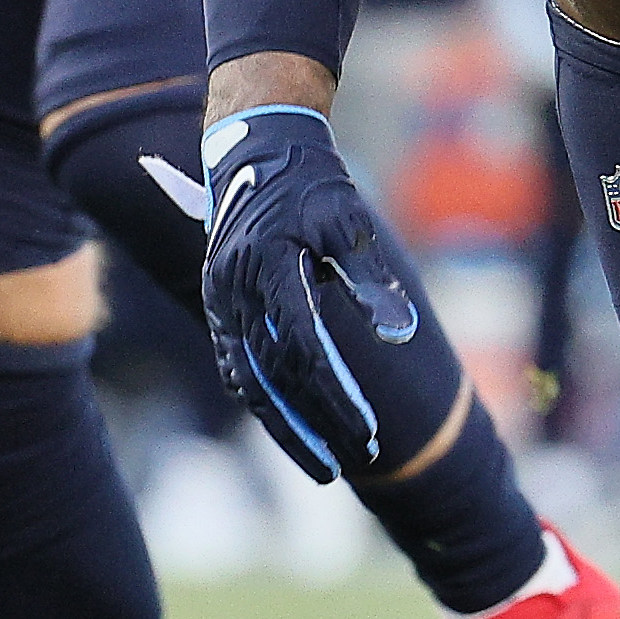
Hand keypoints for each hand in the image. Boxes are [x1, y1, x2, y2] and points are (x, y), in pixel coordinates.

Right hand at [196, 106, 418, 479]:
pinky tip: (293, 426)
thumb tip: (401, 335)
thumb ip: (370, 278)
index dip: (336, 397)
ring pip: (249, 381)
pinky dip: (265, 400)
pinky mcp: (218, 308)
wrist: (256, 151)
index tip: (368, 433)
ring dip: (285, 425)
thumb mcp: (348, 221)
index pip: (303, 349)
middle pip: (271, 379)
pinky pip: (239, 366)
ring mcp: (220, 302)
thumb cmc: (312, 185)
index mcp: (267, 266)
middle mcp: (233, 290)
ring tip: (323, 464)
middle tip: (347, 467)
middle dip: (310, 428)